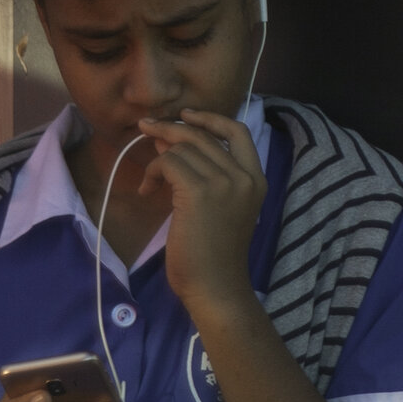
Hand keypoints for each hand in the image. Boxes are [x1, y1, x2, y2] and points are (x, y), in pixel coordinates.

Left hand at [130, 109, 266, 316]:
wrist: (215, 286)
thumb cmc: (214, 254)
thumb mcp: (221, 208)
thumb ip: (206, 175)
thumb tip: (171, 140)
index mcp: (256, 180)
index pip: (238, 132)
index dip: (210, 118)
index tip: (186, 116)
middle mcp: (244, 176)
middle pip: (203, 135)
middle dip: (171, 128)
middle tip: (146, 128)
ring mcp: (224, 183)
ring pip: (182, 147)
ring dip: (158, 157)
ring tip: (150, 176)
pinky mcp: (199, 192)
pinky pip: (168, 163)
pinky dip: (153, 172)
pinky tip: (147, 191)